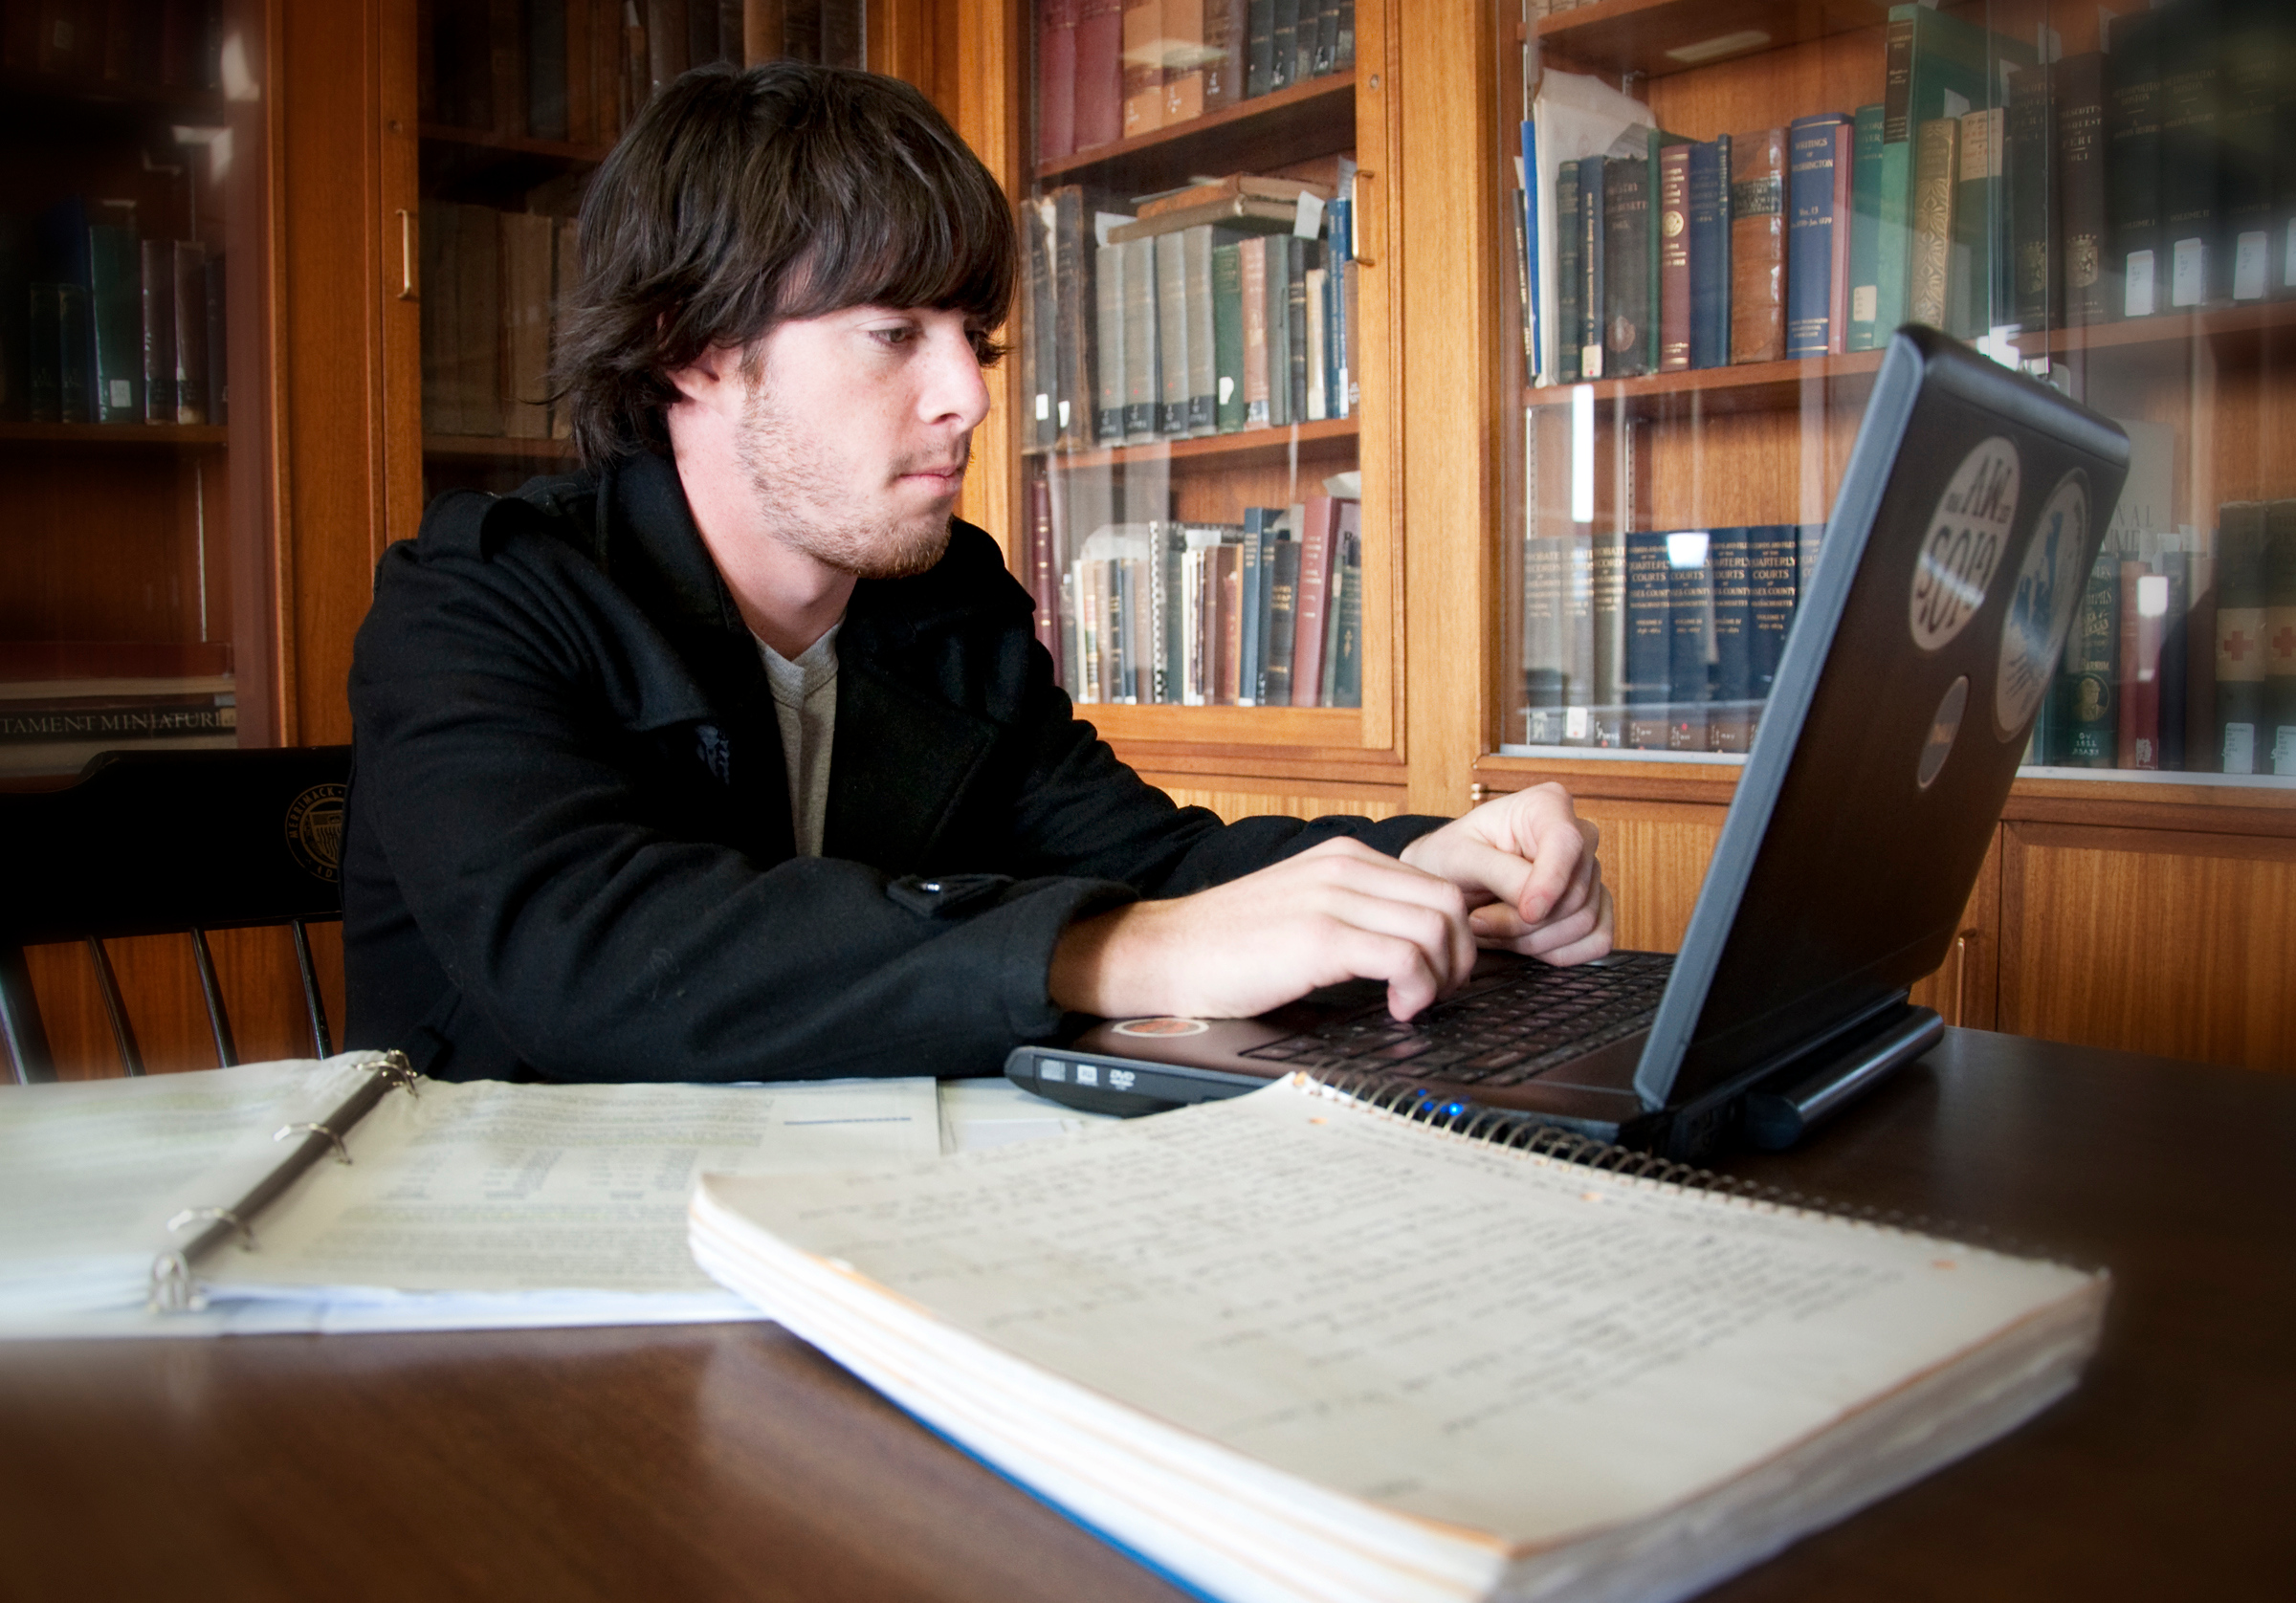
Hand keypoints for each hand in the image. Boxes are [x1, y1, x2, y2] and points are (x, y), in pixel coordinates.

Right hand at [1048, 838, 1477, 1022]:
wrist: (1165, 953)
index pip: (1436, 885)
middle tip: (1434, 993)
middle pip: (1449, 903)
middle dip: (1459, 957)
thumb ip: (1353, 911)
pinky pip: (1406, 958)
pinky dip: (1417, 989)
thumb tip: (1409, 947)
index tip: (1436, 974)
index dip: (1452, 937)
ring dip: (1442, 977)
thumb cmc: (1227, 945)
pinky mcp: (1319, 937)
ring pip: (1437, 928)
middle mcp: (1344, 867)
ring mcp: (1332, 898)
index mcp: (1344, 857)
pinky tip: (1396, 1009)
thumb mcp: (1302, 907)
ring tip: (1412, 1004)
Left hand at [1397, 783, 1612, 964]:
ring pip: (1584, 922)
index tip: (1527, 912)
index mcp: (1547, 805)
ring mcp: (1590, 873)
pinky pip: (1597, 941)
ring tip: (1492, 928)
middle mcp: (1578, 835)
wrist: (1447, 881)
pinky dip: (1558, 953)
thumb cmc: (1450, 858)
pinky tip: (1523, 942)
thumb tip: (1536, 904)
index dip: (1550, 883)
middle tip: (1479, 921)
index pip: (1567, 843)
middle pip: (1575, 893)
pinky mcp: (1597, 907)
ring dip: (1533, 940)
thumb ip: (1499, 873)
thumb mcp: (1459, 857)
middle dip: (1524, 921)